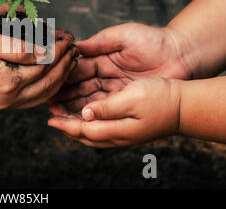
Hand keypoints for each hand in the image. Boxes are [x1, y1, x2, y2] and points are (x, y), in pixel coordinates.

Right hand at [0, 30, 78, 109]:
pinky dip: (45, 92)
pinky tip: (48, 82)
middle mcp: (9, 99)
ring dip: (58, 80)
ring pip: (42, 97)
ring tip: (68, 65)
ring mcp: (3, 105)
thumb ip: (18, 48)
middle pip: (49, 84)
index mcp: (8, 82)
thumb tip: (46, 52)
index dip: (60, 50)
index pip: (45, 65)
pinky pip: (30, 103)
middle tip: (76, 49)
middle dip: (65, 65)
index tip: (70, 37)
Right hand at [48, 22, 194, 107]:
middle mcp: (104, 75)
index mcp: (101, 59)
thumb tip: (74, 46)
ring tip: (57, 113)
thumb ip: (98, 42)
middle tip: (49, 103)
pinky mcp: (125, 101)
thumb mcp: (123, 36)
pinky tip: (78, 118)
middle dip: (63, 95)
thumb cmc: (153, 41)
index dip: (64, 78)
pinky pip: (104, 109)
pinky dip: (90, 113)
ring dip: (73, 107)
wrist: (183, 55)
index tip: (50, 83)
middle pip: (79, 88)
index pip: (77, 70)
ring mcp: (114, 90)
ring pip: (88, 100)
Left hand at [48, 77, 181, 146]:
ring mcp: (124, 133)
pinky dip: (89, 122)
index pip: (83, 130)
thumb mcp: (131, 98)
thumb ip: (106, 108)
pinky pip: (102, 128)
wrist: (184, 105)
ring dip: (76, 125)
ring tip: (63, 114)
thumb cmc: (159, 98)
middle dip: (67, 126)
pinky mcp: (128, 128)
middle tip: (52, 115)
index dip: (65, 124)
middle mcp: (118, 135)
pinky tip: (85, 114)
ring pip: (93, 133)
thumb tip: (84, 113)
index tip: (49, 118)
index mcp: (117, 129)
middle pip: (85, 135)